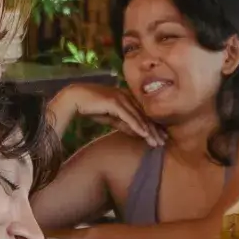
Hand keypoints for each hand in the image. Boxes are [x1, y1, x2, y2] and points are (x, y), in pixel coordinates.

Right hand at [41, 78, 163, 144]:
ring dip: (149, 131)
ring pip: (138, 116)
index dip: (153, 125)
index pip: (143, 113)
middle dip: (155, 130)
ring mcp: (121, 98)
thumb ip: (123, 123)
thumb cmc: (91, 107)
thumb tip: (136, 132)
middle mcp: (127, 96)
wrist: (74, 98)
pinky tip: (144, 134)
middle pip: (144, 115)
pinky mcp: (114, 102)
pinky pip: (128, 116)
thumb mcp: (110, 117)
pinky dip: (137, 126)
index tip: (161, 136)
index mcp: (127, 97)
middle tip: (164, 142)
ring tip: (156, 142)